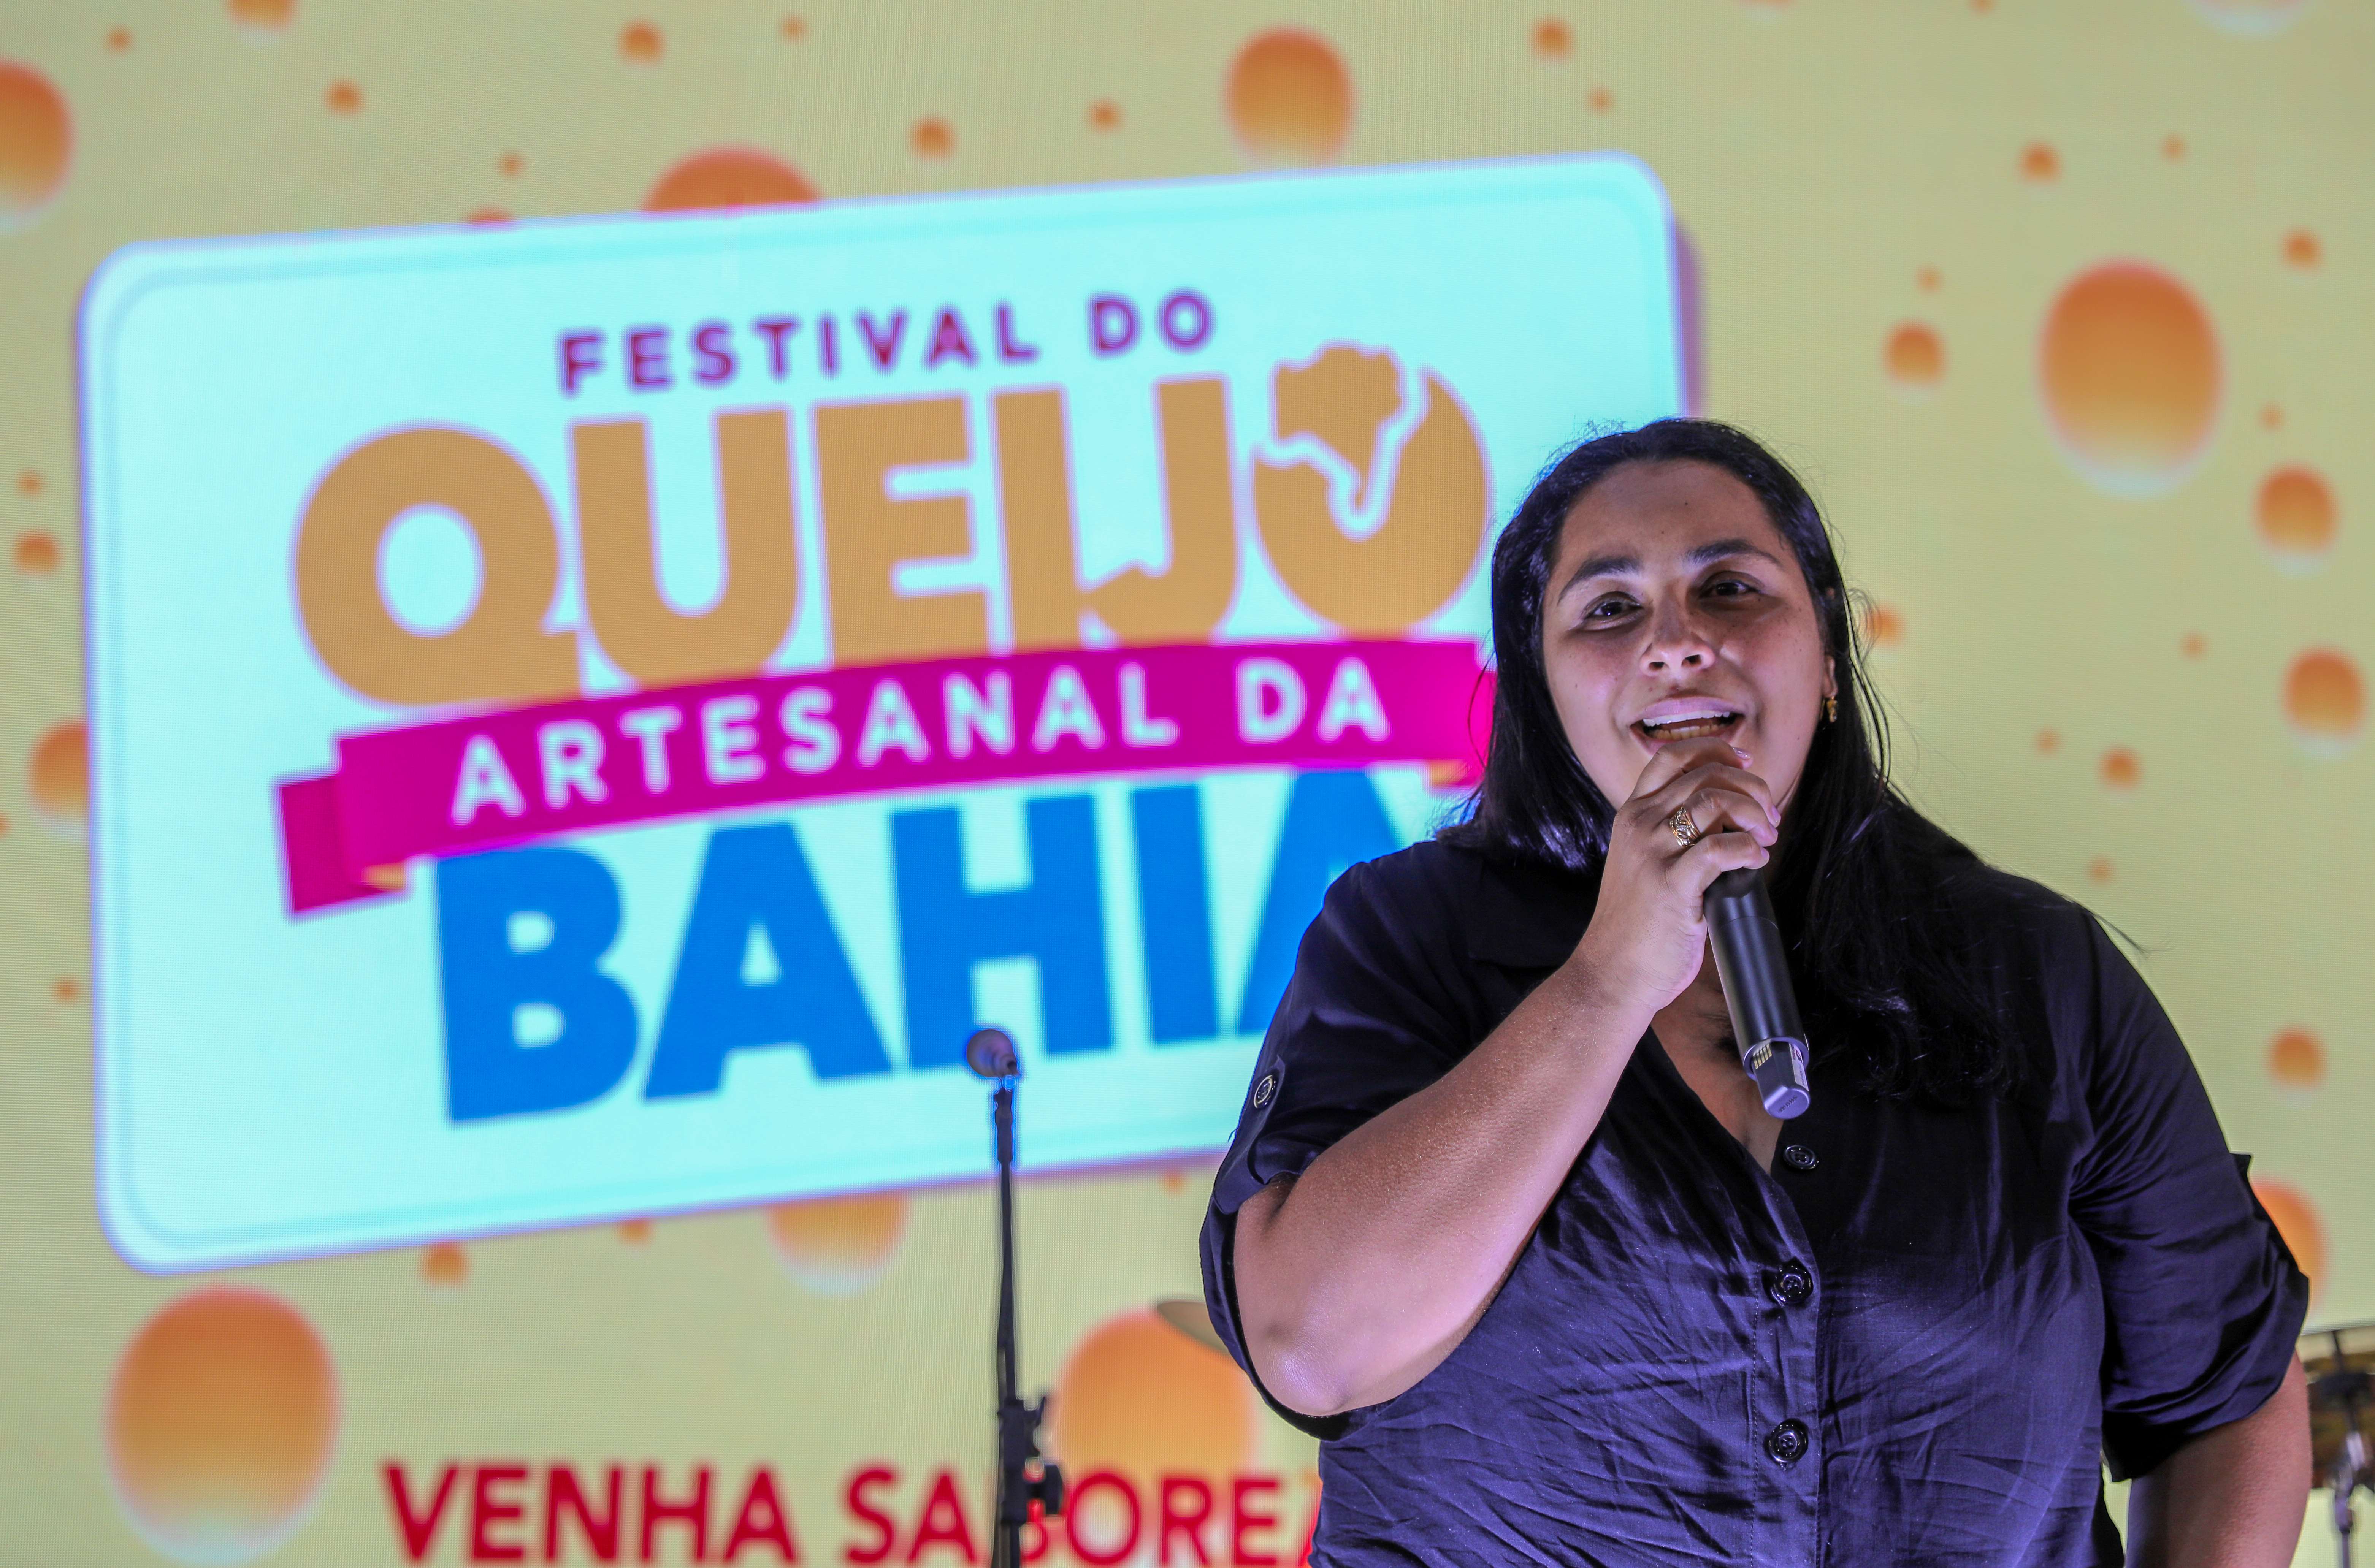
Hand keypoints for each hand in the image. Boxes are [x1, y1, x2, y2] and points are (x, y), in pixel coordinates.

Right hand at [1569, 737, 1778, 1016]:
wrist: (1612, 971)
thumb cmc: (1635, 924)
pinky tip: (1756, 861)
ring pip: (1716, 802)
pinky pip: (1723, 848)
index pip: (1671, 755)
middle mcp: (1639, 824)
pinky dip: (1750, 849)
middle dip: (1751, 787)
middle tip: (1768, 815)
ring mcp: (1653, 852)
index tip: (1743, 761)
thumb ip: (1670, 835)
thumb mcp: (1643, 863)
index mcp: (1631, 814)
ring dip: (1755, 814)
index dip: (1713, 749)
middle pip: (1705, 774)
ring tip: (1766, 837)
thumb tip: (1726, 816)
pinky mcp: (1672, 885)